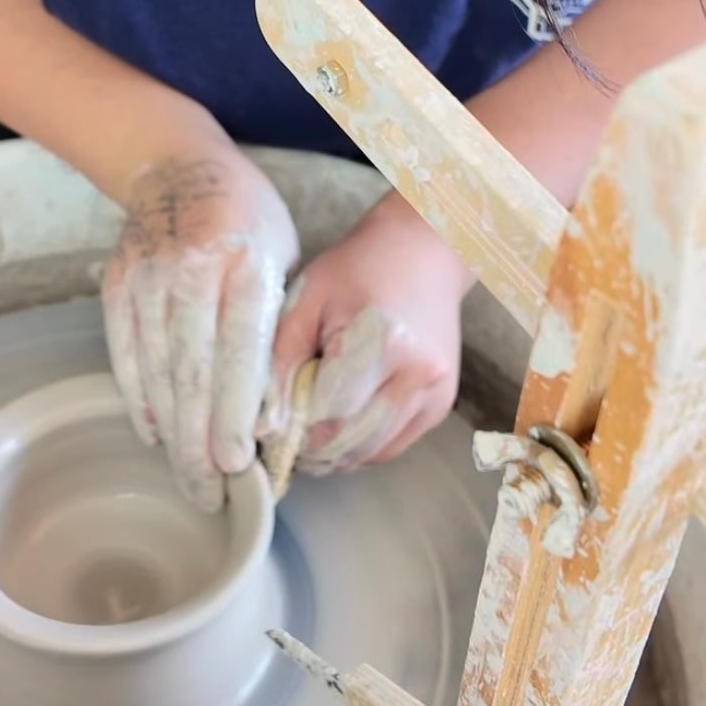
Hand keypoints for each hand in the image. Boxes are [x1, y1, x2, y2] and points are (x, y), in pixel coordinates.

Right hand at [103, 143, 298, 510]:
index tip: (238, 462)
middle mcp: (191, 270)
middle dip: (199, 442)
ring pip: (156, 373)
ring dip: (173, 434)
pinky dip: (141, 401)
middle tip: (212, 494)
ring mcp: (146, 279)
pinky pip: (126, 357)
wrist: (179, 168)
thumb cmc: (248, 221)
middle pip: (191, 373)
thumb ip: (275, 328)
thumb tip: (272, 416)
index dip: (234, 411)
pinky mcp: (117, 287)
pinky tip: (157, 434)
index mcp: (245, 261)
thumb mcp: (280, 259)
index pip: (238, 350)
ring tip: (191, 479)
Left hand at [265, 194, 469, 471]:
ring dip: (335, 454)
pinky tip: (341, 426)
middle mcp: (416, 375)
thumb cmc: (356, 269)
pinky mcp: (440, 404)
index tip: (267, 428)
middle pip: (351, 445)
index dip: (291, 432)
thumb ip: (281, 360)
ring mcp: (434, 393)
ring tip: (308, 432)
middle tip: (283, 437)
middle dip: (310, 450)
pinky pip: (392, 447)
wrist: (423, 251)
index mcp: (380, 342)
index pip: (325, 416)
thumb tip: (265, 425)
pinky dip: (361, 447)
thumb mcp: (307, 300)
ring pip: (372, 454)